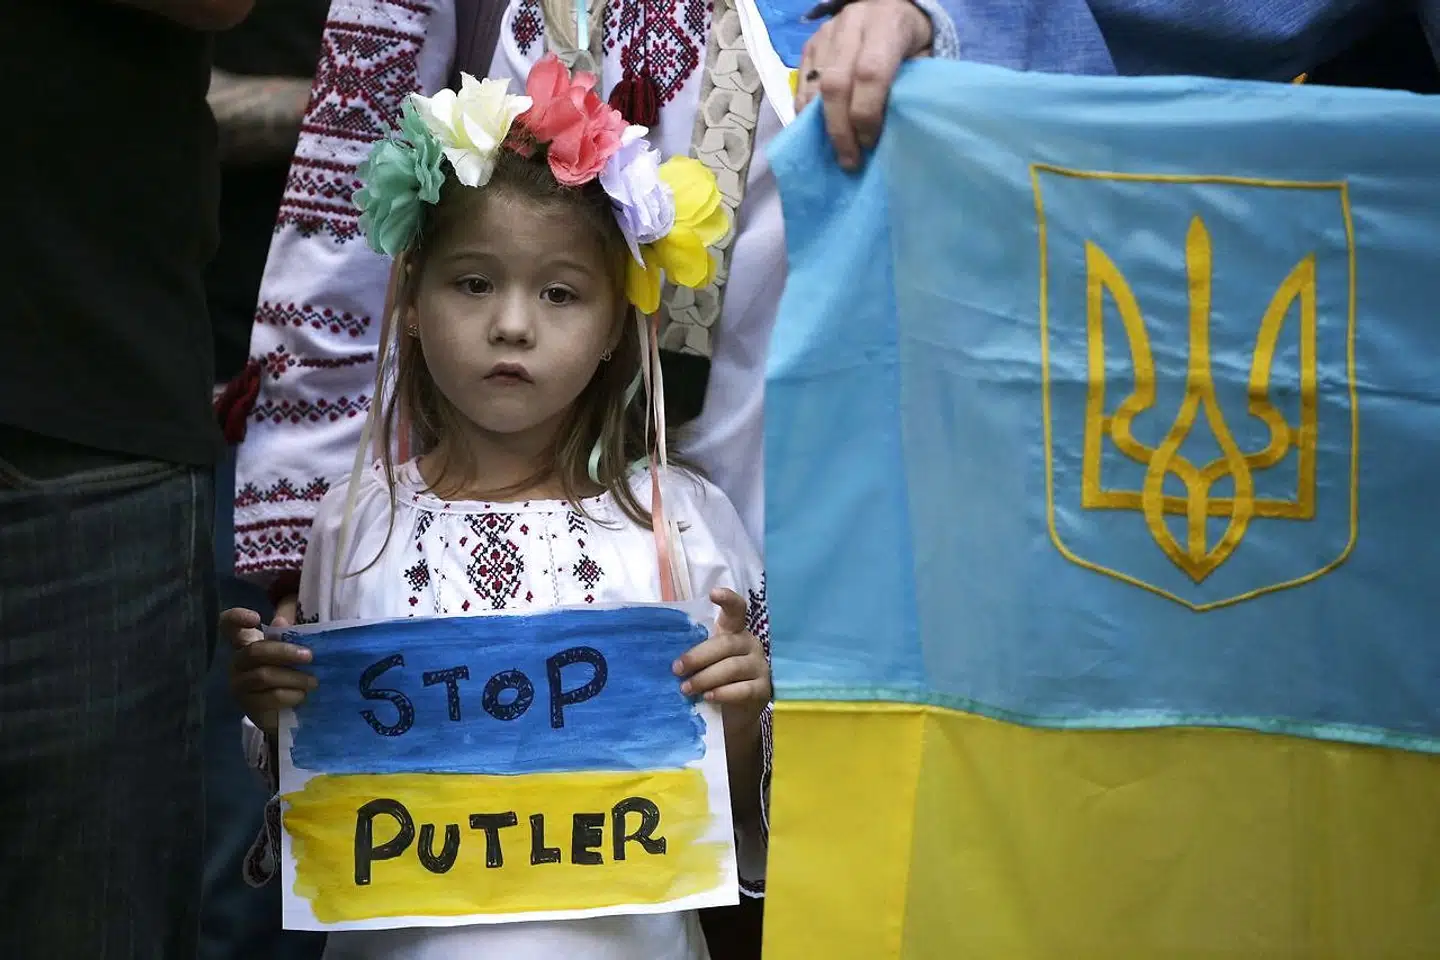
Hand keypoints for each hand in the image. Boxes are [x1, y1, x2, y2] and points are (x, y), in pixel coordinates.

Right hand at [224, 605, 314, 737]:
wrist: (285, 711)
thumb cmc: (288, 672)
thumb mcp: (291, 652)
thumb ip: (288, 635)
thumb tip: (281, 620)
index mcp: (245, 643)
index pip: (228, 625)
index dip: (237, 617)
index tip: (256, 618)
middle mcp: (238, 662)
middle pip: (254, 651)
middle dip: (284, 652)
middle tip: (310, 656)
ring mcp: (240, 685)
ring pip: (264, 675)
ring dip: (294, 677)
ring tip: (313, 681)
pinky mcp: (249, 706)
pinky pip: (271, 697)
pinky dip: (291, 695)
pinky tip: (302, 695)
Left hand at [674, 589, 771, 732]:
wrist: (735, 714)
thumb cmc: (715, 680)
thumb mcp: (706, 662)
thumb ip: (696, 654)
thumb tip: (668, 655)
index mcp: (735, 631)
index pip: (736, 610)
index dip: (728, 599)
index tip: (713, 593)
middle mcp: (750, 644)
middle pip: (726, 644)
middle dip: (698, 656)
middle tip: (677, 669)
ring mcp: (760, 666)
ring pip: (732, 667)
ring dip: (706, 678)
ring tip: (686, 688)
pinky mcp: (763, 689)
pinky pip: (743, 689)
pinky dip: (723, 693)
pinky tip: (708, 697)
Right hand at [795, 0, 933, 169]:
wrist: (890, 6)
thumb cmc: (912, 40)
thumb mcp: (923, 59)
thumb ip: (907, 88)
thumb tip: (887, 132)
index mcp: (887, 24)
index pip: (869, 73)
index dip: (867, 114)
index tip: (871, 143)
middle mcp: (852, 24)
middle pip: (835, 84)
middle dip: (840, 129)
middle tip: (849, 160)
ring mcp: (826, 33)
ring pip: (814, 86)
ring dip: (821, 126)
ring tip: (834, 152)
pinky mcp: (810, 44)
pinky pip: (801, 85)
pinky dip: (808, 113)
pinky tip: (819, 132)